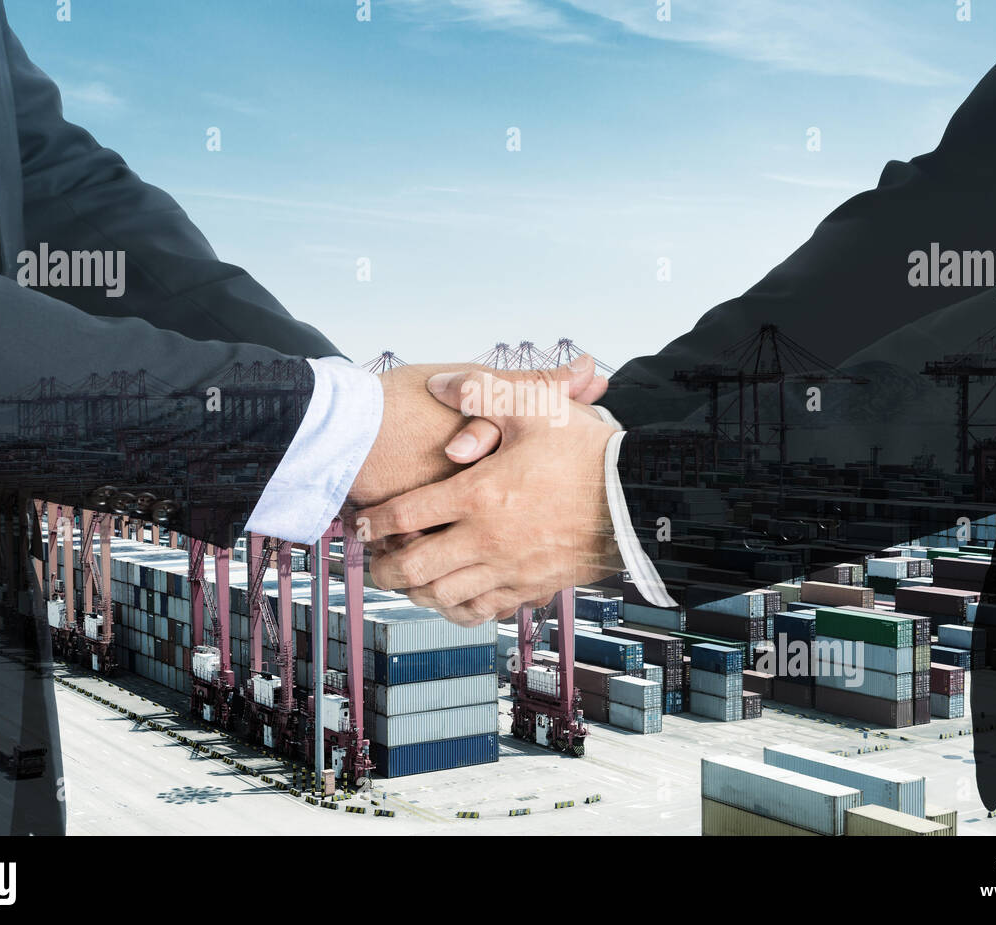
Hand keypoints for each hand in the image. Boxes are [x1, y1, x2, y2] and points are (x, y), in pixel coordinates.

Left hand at [355, 369, 622, 626]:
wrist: (636, 499)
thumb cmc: (586, 452)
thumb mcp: (534, 408)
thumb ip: (481, 392)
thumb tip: (437, 384)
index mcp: (480, 495)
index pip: (406, 516)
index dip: (373, 522)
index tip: (359, 522)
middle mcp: (487, 539)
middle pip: (414, 567)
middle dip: (384, 566)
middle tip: (374, 559)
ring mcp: (509, 570)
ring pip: (442, 596)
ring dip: (415, 590)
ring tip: (405, 578)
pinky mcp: (531, 588)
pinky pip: (480, 611)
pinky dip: (455, 609)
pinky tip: (449, 597)